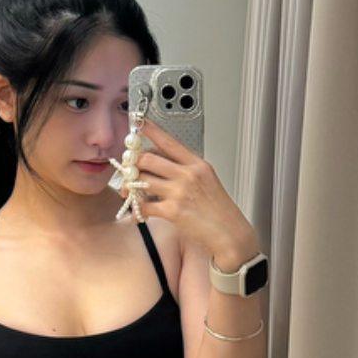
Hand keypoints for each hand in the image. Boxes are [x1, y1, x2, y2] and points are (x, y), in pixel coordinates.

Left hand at [130, 119, 258, 268]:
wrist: (230, 234)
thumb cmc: (219, 211)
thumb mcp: (207, 181)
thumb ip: (186, 170)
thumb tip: (161, 166)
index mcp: (197, 164)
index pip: (169, 142)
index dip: (151, 131)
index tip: (139, 124)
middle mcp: (188, 174)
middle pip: (148, 159)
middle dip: (132, 165)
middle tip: (127, 172)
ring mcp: (180, 192)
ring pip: (142, 180)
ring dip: (130, 186)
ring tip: (129, 193)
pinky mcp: (173, 211)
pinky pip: (144, 205)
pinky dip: (137, 210)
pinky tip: (138, 214)